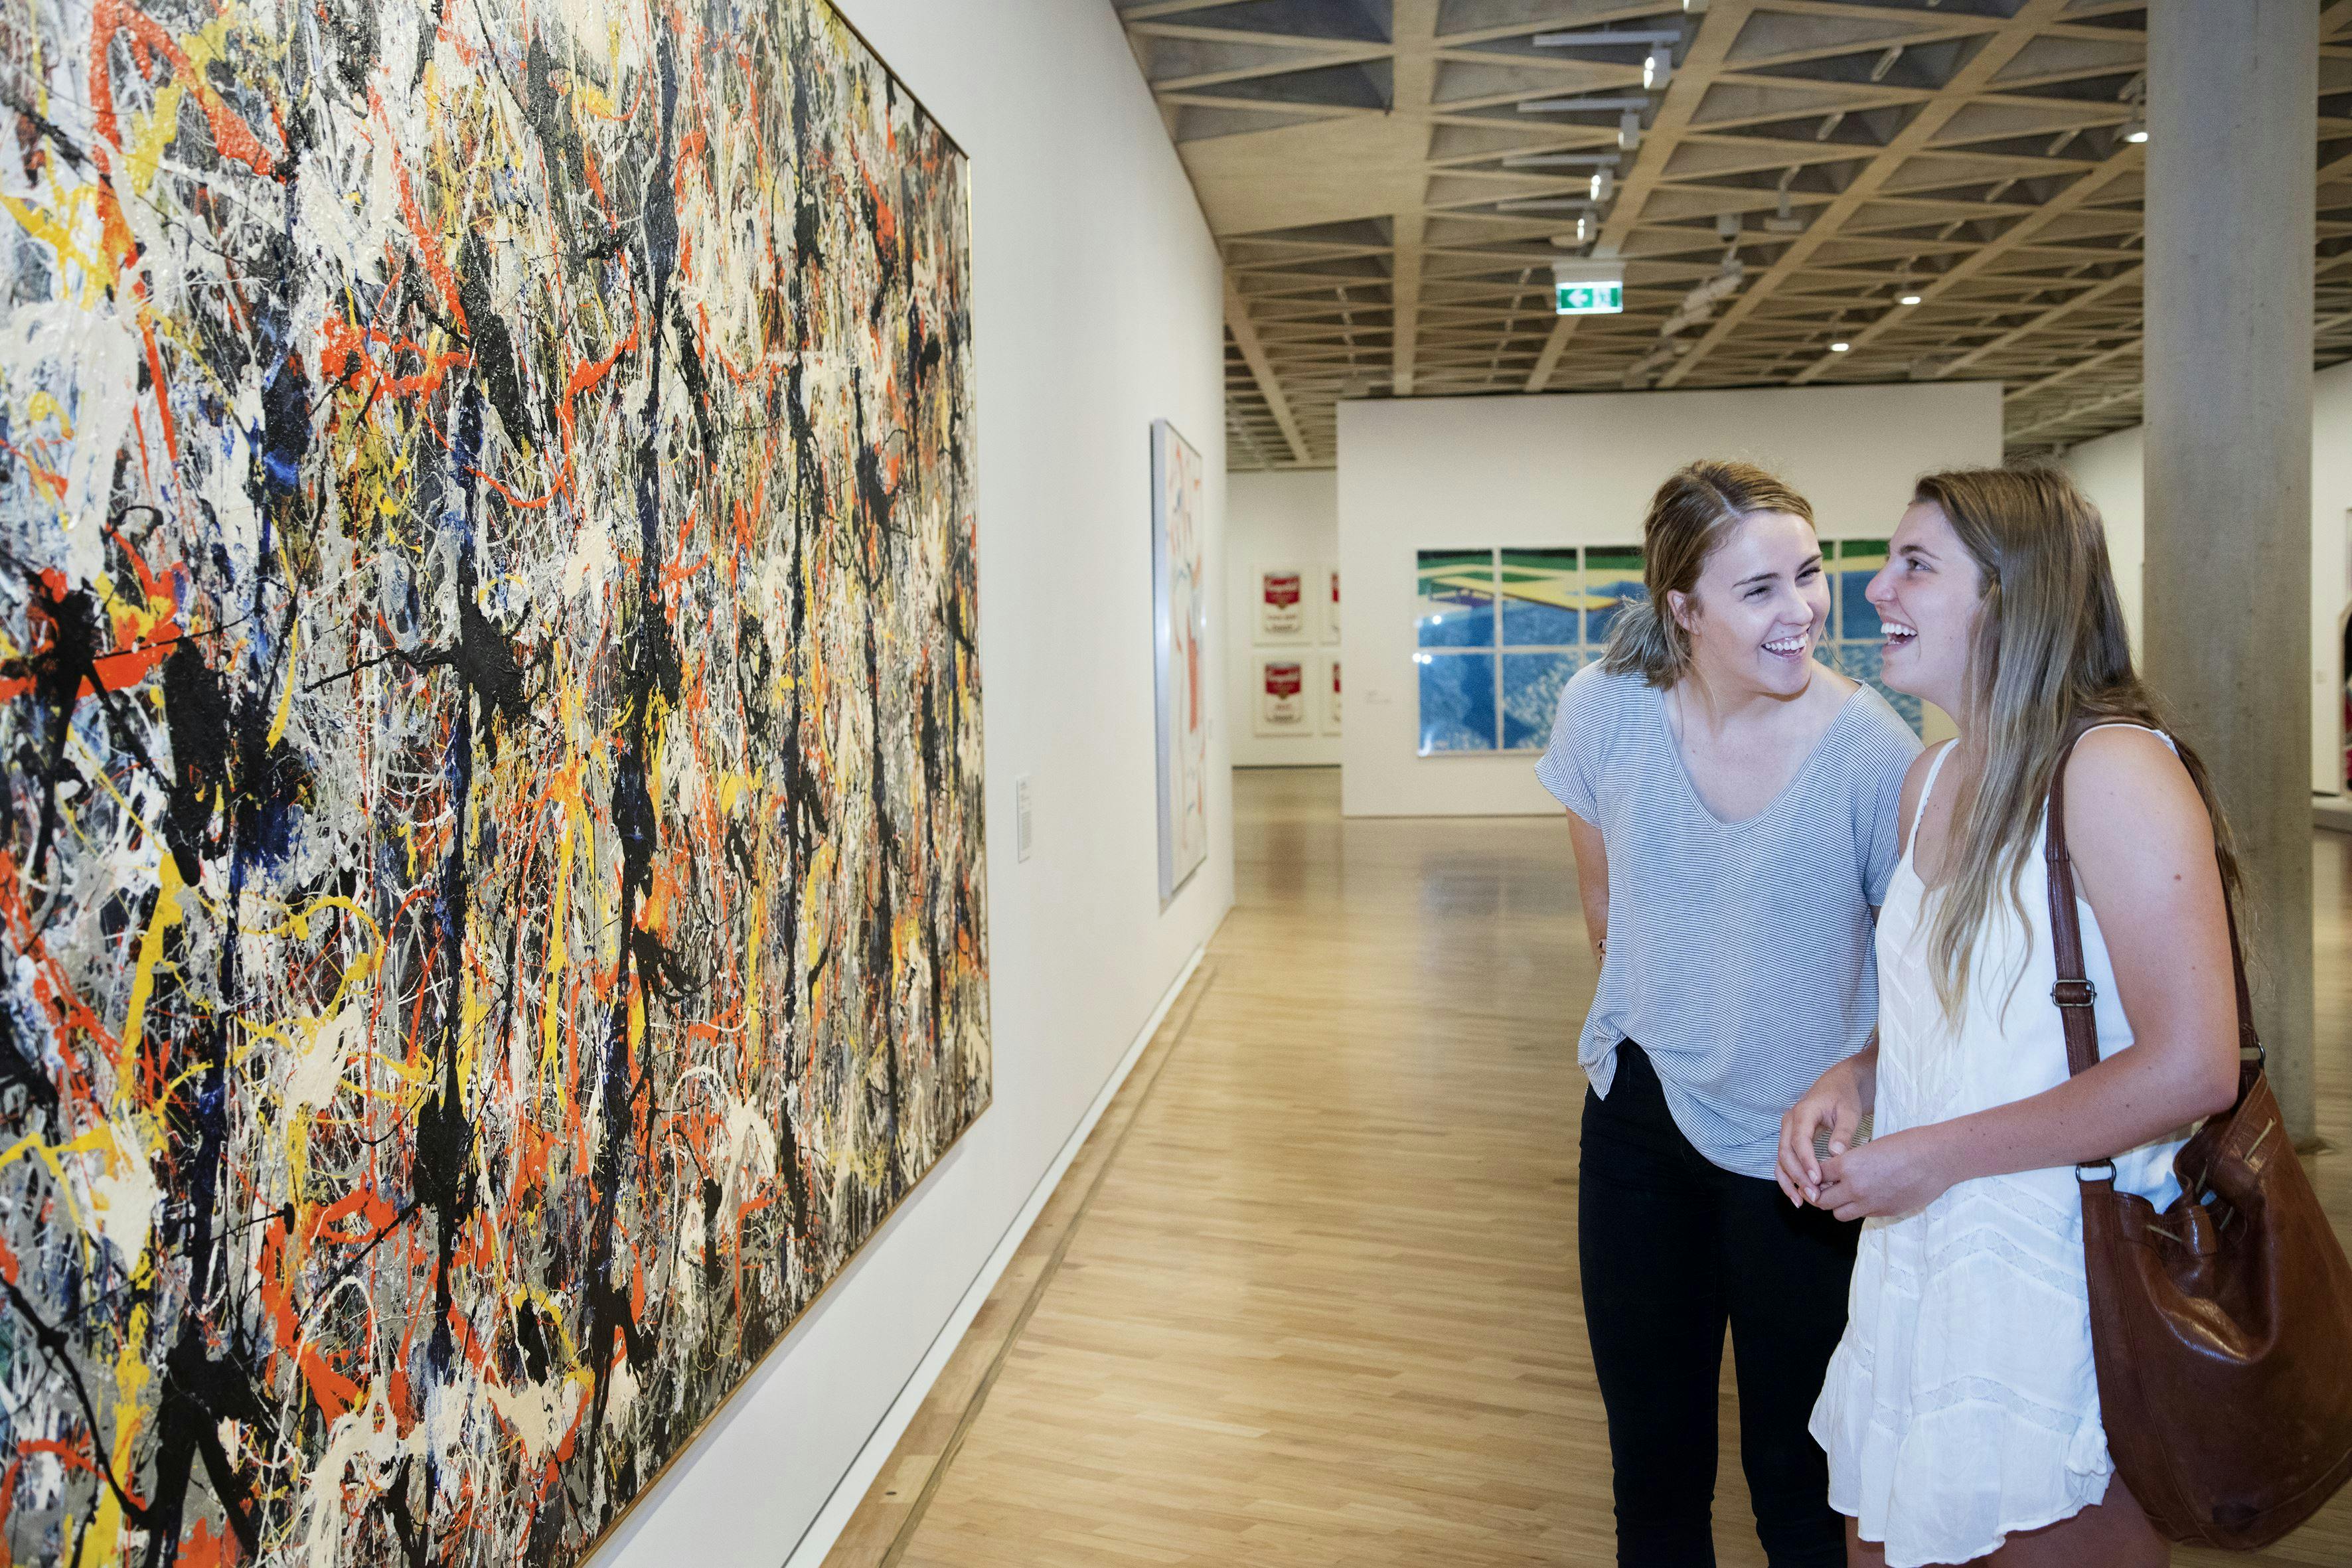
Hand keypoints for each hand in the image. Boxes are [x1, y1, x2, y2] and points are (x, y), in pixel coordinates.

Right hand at [1778, 1060, 1867, 1207]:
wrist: (1837, 1086)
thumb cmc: (1844, 1097)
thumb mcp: (1849, 1112)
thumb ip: (1843, 1132)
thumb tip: (1836, 1155)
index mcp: (1803, 1112)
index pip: (1799, 1140)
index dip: (1806, 1161)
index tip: (1818, 1179)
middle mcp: (1789, 1123)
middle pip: (1786, 1153)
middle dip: (1798, 1176)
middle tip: (1815, 1196)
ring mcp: (1786, 1132)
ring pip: (1781, 1160)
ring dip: (1790, 1181)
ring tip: (1802, 1202)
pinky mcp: (1790, 1141)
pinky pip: (1783, 1162)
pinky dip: (1787, 1179)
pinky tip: (1797, 1196)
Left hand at [1811, 1127, 1956, 1221]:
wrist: (1937, 1159)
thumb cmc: (1906, 1145)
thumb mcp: (1869, 1147)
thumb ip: (1849, 1162)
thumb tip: (1836, 1172)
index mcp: (1848, 1165)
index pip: (1816, 1176)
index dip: (1815, 1175)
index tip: (1817, 1173)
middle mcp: (1855, 1188)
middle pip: (1822, 1200)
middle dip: (1819, 1194)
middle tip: (1823, 1187)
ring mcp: (1869, 1203)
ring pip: (1838, 1214)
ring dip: (1837, 1205)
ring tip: (1843, 1194)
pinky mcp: (1884, 1213)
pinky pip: (1860, 1216)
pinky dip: (1857, 1209)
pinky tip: (1865, 1197)